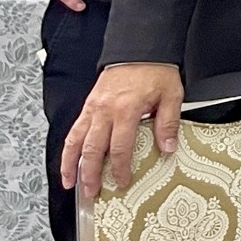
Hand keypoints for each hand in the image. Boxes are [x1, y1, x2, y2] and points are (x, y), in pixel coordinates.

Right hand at [61, 63, 183, 196]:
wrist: (140, 48)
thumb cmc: (155, 70)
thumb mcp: (171, 95)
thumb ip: (168, 123)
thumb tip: (168, 148)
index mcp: (126, 109)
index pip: (121, 147)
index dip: (121, 168)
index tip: (122, 181)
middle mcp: (105, 111)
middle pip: (92, 149)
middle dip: (90, 173)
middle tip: (92, 192)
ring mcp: (93, 108)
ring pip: (76, 141)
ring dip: (71, 164)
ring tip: (70, 183)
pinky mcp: (88, 105)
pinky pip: (74, 129)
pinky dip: (68, 147)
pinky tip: (68, 159)